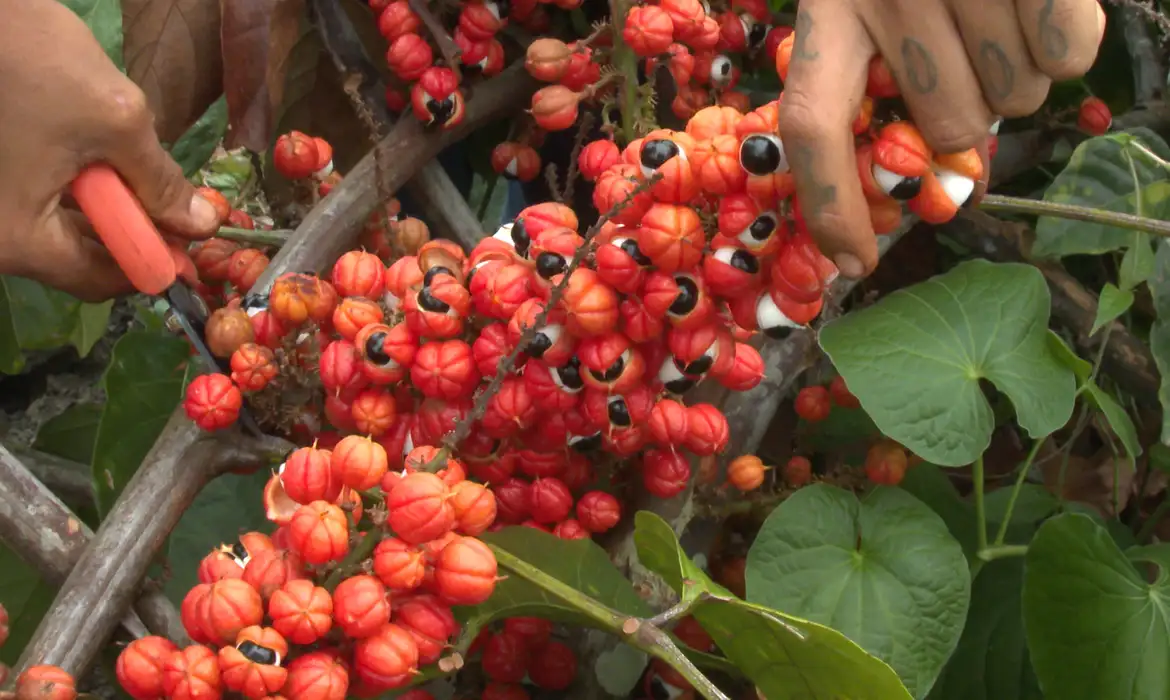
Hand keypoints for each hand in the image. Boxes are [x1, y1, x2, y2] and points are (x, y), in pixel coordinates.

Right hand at [0, 0, 220, 301]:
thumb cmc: (33, 61)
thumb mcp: (116, 123)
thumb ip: (161, 182)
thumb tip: (201, 224)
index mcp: (17, 238)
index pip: (100, 280)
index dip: (155, 263)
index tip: (194, 246)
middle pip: (81, 257)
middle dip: (136, 233)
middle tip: (181, 210)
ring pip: (64, 229)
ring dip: (112, 210)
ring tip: (148, 180)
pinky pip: (43, 202)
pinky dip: (82, 191)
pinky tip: (111, 165)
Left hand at [779, 0, 1107, 278]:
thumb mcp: (864, 0)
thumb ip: (873, 80)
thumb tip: (922, 189)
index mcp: (827, 4)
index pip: (813, 124)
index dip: (833, 204)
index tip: (856, 262)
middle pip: (943, 127)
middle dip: (964, 126)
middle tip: (967, 76)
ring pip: (1012, 98)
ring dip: (1015, 82)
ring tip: (999, 25)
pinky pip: (1066, 55)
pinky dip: (1065, 46)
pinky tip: (1040, 9)